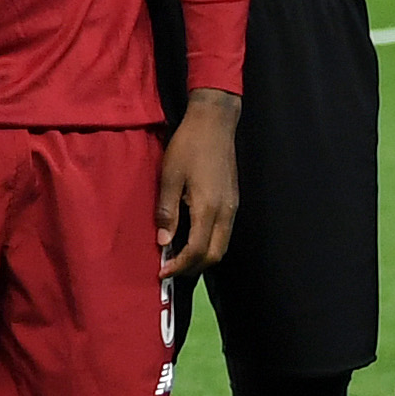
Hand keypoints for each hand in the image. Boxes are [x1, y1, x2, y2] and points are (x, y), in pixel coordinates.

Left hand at [155, 88, 242, 283]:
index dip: (180, 265)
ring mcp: (232, 207)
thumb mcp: (169, 176)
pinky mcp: (232, 201)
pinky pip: (223, 233)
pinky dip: (208, 244)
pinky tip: (191, 239)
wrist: (214, 123)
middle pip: (215, 255)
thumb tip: (163, 242)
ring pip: (222, 246)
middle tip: (170, 270)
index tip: (162, 272)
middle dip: (193, 268)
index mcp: (209, 207)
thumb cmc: (188, 146)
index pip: (198, 250)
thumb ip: (167, 211)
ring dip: (202, 258)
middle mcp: (226, 212)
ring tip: (178, 258)